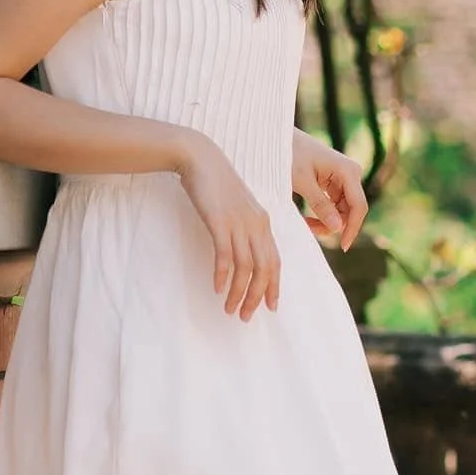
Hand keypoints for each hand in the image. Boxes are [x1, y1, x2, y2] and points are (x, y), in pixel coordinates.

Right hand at [177, 135, 281, 318]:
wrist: (201, 158)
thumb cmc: (216, 184)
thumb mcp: (238, 207)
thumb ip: (245, 227)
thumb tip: (244, 253)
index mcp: (263, 222)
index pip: (275, 261)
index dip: (274, 286)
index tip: (270, 307)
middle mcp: (256, 225)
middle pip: (264, 270)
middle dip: (257, 297)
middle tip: (245, 316)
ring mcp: (239, 223)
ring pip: (246, 267)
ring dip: (238, 292)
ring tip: (229, 309)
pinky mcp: (220, 222)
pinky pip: (225, 255)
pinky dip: (222, 274)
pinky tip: (217, 288)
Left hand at [291, 130, 366, 250]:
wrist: (279, 138)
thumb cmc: (289, 155)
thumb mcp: (302, 182)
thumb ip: (320, 205)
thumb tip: (338, 228)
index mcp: (348, 170)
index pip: (358, 206)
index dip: (352, 228)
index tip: (342, 247)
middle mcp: (351, 173)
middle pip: (351, 211)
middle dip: (333, 225)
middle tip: (308, 229)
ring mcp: (344, 178)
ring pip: (342, 211)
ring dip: (326, 221)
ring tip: (305, 223)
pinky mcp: (335, 183)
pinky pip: (335, 206)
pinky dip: (322, 214)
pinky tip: (307, 218)